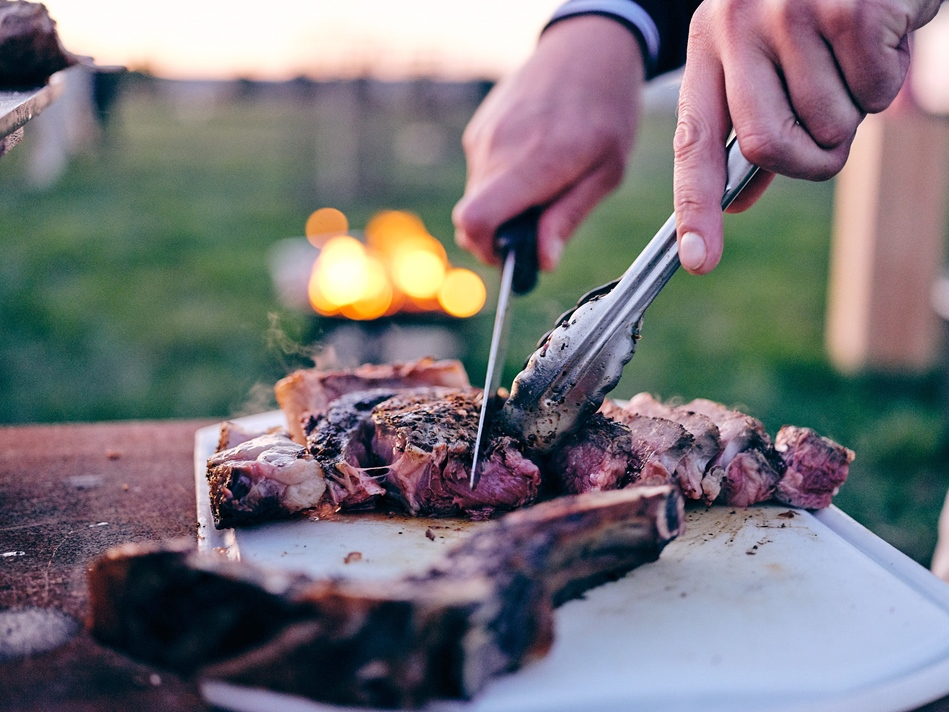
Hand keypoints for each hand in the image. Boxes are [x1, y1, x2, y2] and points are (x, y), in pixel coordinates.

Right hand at [453, 15, 643, 270]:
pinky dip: (502, 180)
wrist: (588, 47)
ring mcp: (484, 135)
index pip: (476, 220)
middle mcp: (499, 148)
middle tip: (539, 225)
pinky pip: (482, 171)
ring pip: (478, 195)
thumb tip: (543, 262)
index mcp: (535, 162)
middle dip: (501, 233)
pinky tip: (534, 157)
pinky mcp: (479, 127)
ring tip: (545, 181)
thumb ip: (569, 217)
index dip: (486, 250)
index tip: (512, 256)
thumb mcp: (608, 171)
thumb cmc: (608, 110)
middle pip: (473, 217)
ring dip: (505, 204)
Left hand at [673, 0, 942, 273]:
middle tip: (831, 142)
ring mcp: (789, 13)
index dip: (695, 206)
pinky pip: (874, 93)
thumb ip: (755, 126)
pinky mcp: (847, 8)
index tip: (697, 260)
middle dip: (808, 162)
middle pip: (765, 146)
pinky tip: (883, 36)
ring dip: (854, 111)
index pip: (694, 140)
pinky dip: (887, 80)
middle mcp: (737, 25)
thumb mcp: (770, 56)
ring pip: (828, 124)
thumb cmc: (819, 6)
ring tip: (856, 58)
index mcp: (710, 43)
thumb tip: (735, 200)